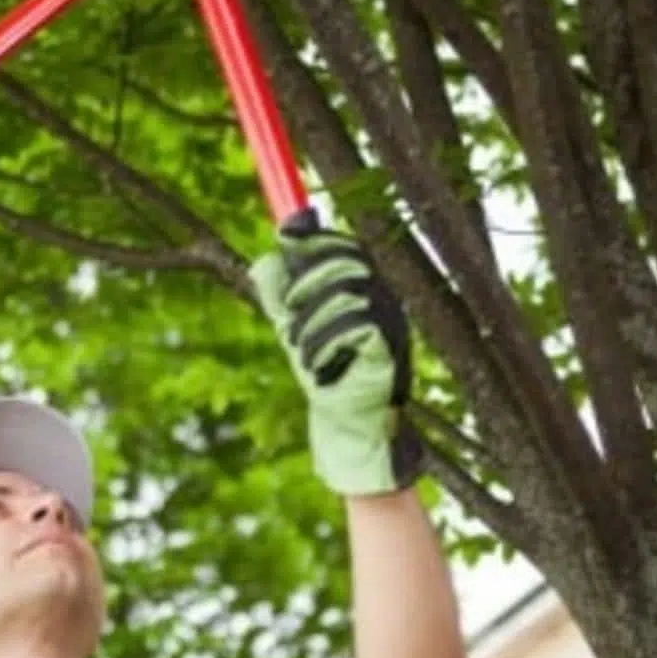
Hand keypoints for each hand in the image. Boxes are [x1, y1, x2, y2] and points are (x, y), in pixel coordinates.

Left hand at [249, 210, 422, 495]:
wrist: (347, 425)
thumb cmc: (325, 376)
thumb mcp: (295, 329)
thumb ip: (281, 295)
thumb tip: (266, 258)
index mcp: (363, 291)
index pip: (345, 247)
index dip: (316, 237)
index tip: (286, 232)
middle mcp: (382, 300)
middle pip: (342, 262)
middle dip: (305, 284)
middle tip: (290, 318)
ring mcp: (389, 322)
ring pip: (340, 293)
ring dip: (309, 326)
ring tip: (306, 356)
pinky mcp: (389, 346)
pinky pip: (349, 326)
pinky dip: (323, 348)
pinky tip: (322, 371)